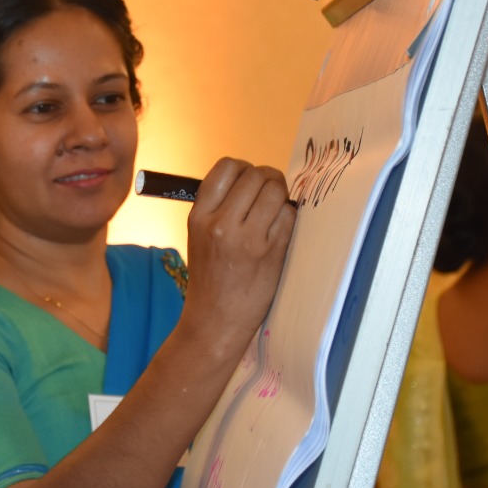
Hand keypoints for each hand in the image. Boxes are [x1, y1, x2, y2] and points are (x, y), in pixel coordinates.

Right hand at [180, 158, 295, 365]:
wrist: (215, 320)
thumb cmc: (209, 277)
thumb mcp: (198, 236)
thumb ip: (218, 206)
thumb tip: (252, 179)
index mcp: (199, 216)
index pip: (227, 167)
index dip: (244, 169)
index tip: (248, 182)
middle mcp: (221, 223)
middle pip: (256, 175)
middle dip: (267, 178)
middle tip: (270, 192)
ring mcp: (248, 238)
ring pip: (276, 191)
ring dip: (281, 194)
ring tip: (277, 208)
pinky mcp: (271, 252)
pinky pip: (289, 216)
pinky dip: (288, 216)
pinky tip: (280, 228)